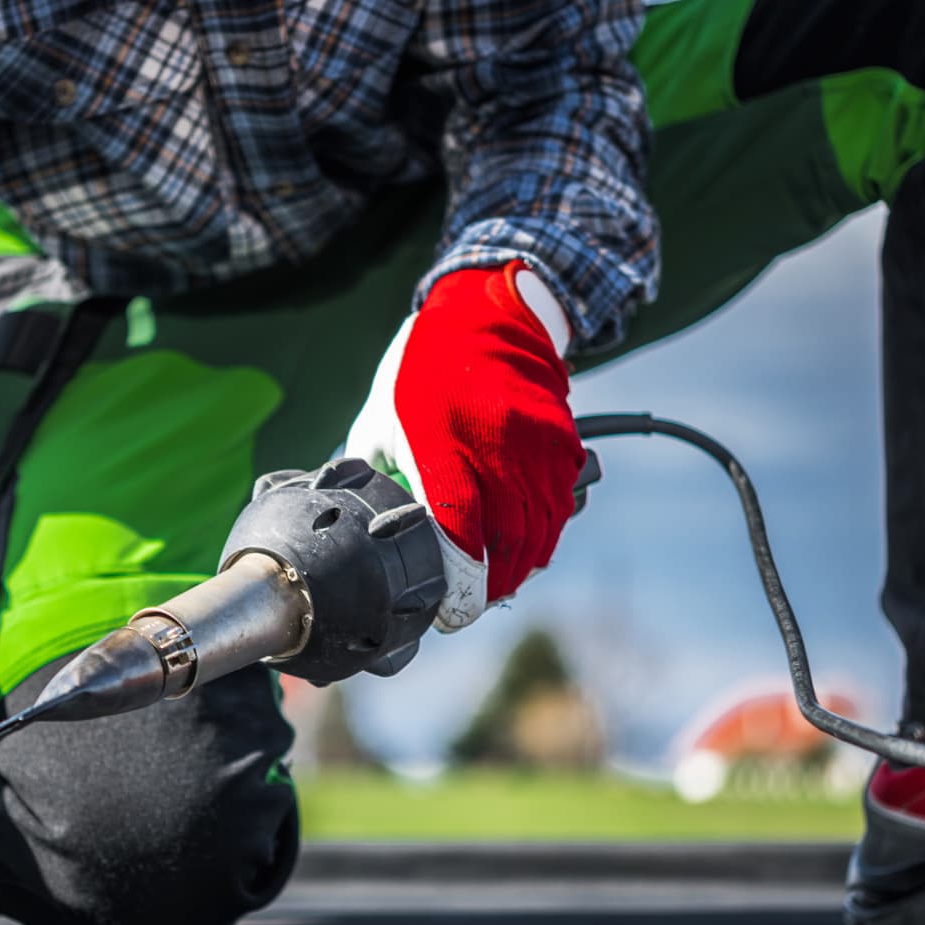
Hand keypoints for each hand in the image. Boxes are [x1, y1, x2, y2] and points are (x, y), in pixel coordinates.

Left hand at [346, 262, 584, 630]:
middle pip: (506, 545)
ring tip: (499, 582)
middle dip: (492, 587)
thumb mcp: (378, 419)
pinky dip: (546, 533)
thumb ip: (373, 476)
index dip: (461, 585)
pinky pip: (562, 504)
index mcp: (439, 446)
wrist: (484, 313)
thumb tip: (362, 528)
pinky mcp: (560, 441)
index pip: (460, 536)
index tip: (451, 611)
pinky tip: (526, 544)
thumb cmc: (420, 370)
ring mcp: (534, 445)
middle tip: (473, 604)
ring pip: (541, 531)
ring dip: (522, 566)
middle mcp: (493, 449)